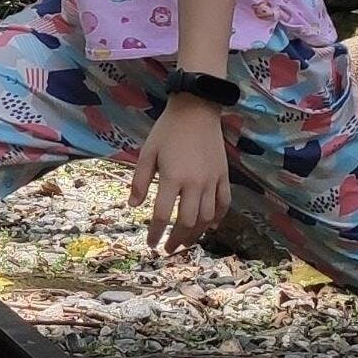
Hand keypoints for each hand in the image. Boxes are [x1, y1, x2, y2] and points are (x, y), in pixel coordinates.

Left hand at [129, 94, 231, 253]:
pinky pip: (224, 203)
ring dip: (195, 234)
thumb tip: (133, 206)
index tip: (150, 244)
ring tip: (185, 241)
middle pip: (187, 222)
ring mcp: (212, 181)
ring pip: (207, 217)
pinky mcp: (223, 176)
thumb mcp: (147, 152)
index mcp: (172, 178)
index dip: (155, 233)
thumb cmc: (167, 130)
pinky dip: (217, 218)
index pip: (162, 215)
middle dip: (177, 240)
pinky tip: (209, 226)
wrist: (196, 109)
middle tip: (168, 248)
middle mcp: (194, 183)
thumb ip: (139, 181)